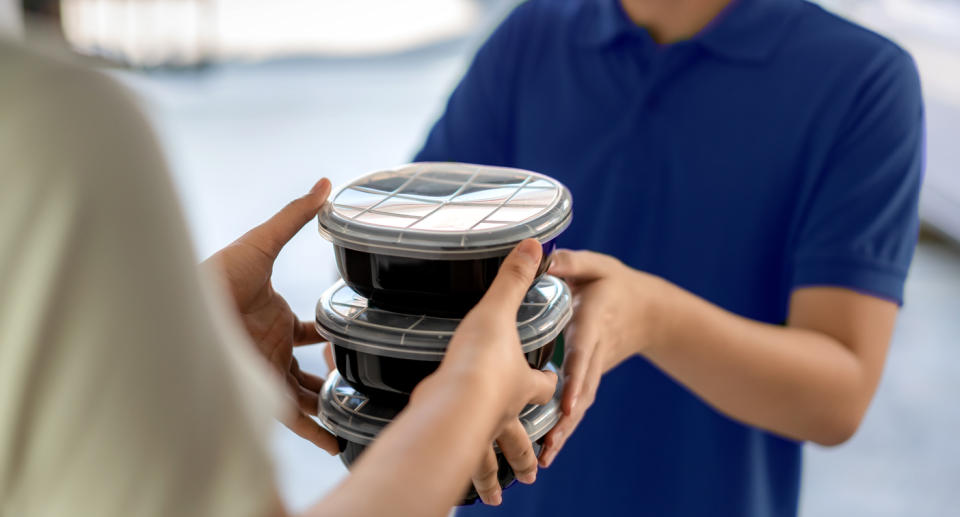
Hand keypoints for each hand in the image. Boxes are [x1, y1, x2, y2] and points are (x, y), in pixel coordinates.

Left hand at [203, 178, 337, 453]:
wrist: (184, 308)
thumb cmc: (218, 275)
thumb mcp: (262, 243)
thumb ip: (295, 216)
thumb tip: (325, 184)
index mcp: (277, 318)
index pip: (310, 331)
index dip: (330, 332)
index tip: (355, 332)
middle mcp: (273, 348)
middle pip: (309, 367)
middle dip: (333, 374)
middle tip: (363, 376)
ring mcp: (268, 372)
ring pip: (306, 396)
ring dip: (329, 405)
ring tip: (358, 413)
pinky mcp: (262, 393)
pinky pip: (294, 419)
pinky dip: (315, 431)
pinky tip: (335, 440)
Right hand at [421, 239, 558, 504]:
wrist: (452, 403)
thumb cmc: (480, 360)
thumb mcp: (499, 309)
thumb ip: (514, 278)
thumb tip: (535, 244)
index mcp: (521, 383)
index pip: (545, 384)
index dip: (553, 384)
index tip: (556, 385)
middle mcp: (504, 414)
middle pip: (520, 437)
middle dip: (526, 452)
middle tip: (534, 471)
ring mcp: (479, 433)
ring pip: (490, 461)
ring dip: (493, 476)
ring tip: (496, 498)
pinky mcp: (452, 446)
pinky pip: (458, 465)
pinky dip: (461, 477)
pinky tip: (455, 485)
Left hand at [537, 249, 666, 466]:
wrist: (650, 311)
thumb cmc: (616, 284)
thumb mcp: (598, 265)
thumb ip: (573, 262)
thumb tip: (546, 259)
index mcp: (593, 322)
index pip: (583, 351)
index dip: (575, 377)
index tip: (566, 403)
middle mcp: (595, 351)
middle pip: (581, 387)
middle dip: (567, 417)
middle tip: (551, 443)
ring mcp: (595, 368)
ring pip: (580, 402)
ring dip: (565, 430)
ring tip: (546, 457)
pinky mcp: (590, 378)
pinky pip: (578, 403)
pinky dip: (566, 427)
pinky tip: (549, 450)